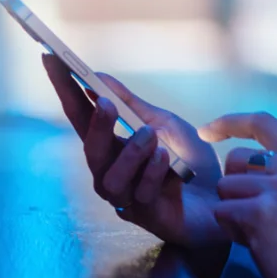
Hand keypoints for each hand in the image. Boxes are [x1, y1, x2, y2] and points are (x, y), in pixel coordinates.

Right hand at [41, 55, 226, 247]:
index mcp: (112, 148)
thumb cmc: (191, 162)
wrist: (224, 197)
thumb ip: (132, 105)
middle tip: (105, 103)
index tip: (51, 59)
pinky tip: (167, 160)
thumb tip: (99, 76)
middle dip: (95, 126)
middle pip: (90, 151)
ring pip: (110, 178)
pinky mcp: (149, 218)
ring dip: (130, 152)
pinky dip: (154, 173)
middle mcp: (112, 174)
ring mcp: (127, 199)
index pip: (81, 118)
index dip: (65, 90)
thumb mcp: (163, 123)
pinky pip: (141, 194)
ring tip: (150, 136)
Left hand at [198, 112, 276, 277]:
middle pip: (235, 157)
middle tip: (257, 214)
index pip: (263, 122)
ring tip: (260, 232)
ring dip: (233, 211)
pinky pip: (222, 212)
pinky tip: (256, 244)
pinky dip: (232, 230)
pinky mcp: (260, 212)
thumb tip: (250, 162)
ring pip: (226, 186)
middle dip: (235, 186)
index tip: (207, 131)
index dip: (230, 123)